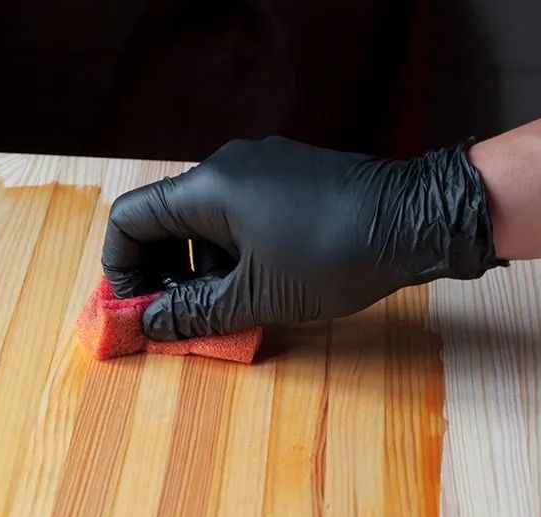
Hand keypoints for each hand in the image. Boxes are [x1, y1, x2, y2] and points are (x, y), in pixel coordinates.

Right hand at [102, 136, 503, 340]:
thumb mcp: (258, 296)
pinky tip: (259, 286)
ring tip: (225, 309)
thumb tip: (150, 325)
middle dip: (165, 272)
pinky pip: (241, 215)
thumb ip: (196, 312)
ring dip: (202, 268)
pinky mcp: (291, 178)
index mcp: (208, 187)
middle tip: (179, 317)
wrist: (418, 220)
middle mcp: (228, 167)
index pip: (131, 219)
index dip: (122, 267)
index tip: (137, 308)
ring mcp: (262, 168)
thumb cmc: (333, 254)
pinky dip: (234, 253)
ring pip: (206, 221)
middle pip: (167, 220)